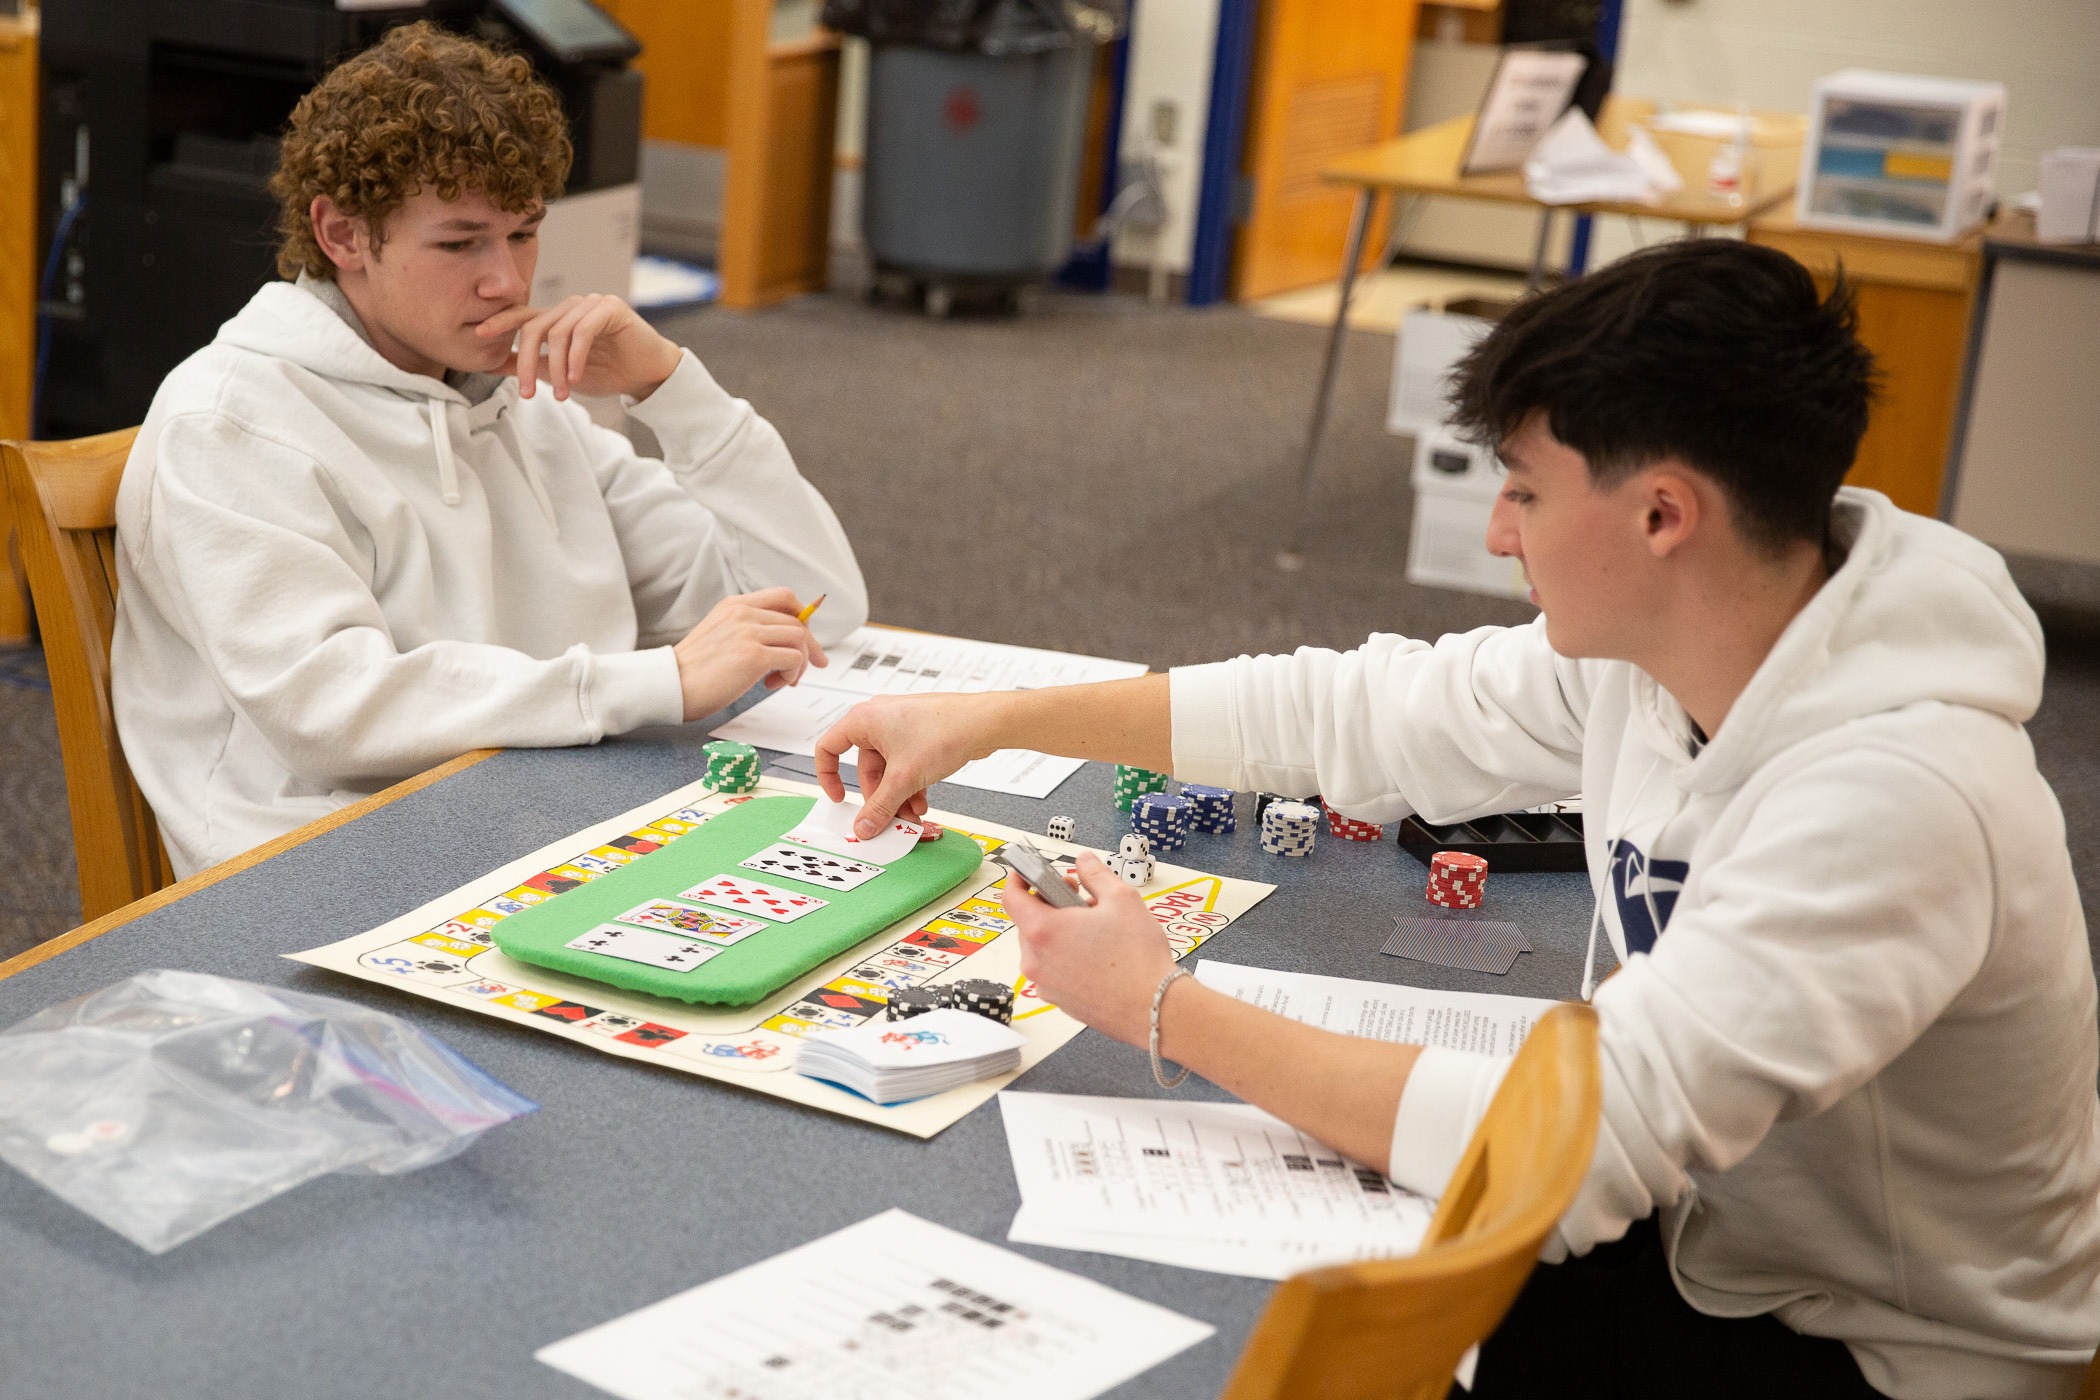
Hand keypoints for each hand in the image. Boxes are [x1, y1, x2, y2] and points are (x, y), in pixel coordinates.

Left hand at [475, 294, 683, 401]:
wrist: (649, 374)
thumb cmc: (610, 372)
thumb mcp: (562, 373)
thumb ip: (532, 365)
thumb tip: (494, 363)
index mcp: (559, 318)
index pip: (523, 315)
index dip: (500, 322)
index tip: (479, 335)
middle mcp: (572, 306)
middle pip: (535, 327)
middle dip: (526, 362)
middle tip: (526, 393)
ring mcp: (591, 304)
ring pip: (558, 333)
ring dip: (557, 368)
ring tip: (561, 394)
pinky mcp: (611, 308)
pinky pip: (582, 331)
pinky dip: (576, 357)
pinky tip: (577, 378)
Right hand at [673, 588, 827, 722]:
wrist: (669, 685)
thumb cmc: (693, 670)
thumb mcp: (720, 635)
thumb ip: (747, 630)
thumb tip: (784, 641)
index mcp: (734, 605)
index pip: (784, 597)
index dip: (803, 616)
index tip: (806, 637)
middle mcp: (743, 613)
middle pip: (797, 620)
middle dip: (808, 647)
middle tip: (805, 668)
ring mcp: (748, 632)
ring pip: (799, 638)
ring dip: (798, 664)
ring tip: (781, 680)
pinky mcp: (753, 655)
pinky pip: (793, 659)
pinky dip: (791, 674)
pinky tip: (772, 685)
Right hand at [814, 692, 1004, 836]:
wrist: (984, 722)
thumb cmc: (944, 731)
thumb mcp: (904, 778)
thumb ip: (880, 807)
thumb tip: (864, 826)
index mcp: (864, 720)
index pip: (828, 748)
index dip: (828, 776)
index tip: (840, 799)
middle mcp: (878, 720)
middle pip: (865, 768)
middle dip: (879, 797)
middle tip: (888, 820)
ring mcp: (900, 727)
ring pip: (888, 770)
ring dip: (898, 796)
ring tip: (911, 815)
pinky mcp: (919, 735)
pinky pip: (905, 765)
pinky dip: (910, 785)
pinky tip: (922, 803)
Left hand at [1003, 854, 1175, 1046]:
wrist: (1155, 1009)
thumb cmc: (1138, 959)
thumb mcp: (1121, 899)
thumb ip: (1096, 874)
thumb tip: (1084, 861)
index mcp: (1043, 931)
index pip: (1011, 897)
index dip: (1020, 879)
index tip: (1032, 873)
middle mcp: (1036, 960)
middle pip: (1028, 922)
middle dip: (1050, 905)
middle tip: (1080, 899)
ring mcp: (1045, 984)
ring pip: (1042, 947)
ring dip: (1060, 932)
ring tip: (1095, 930)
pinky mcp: (1058, 1001)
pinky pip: (1053, 970)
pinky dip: (1066, 957)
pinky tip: (1097, 955)